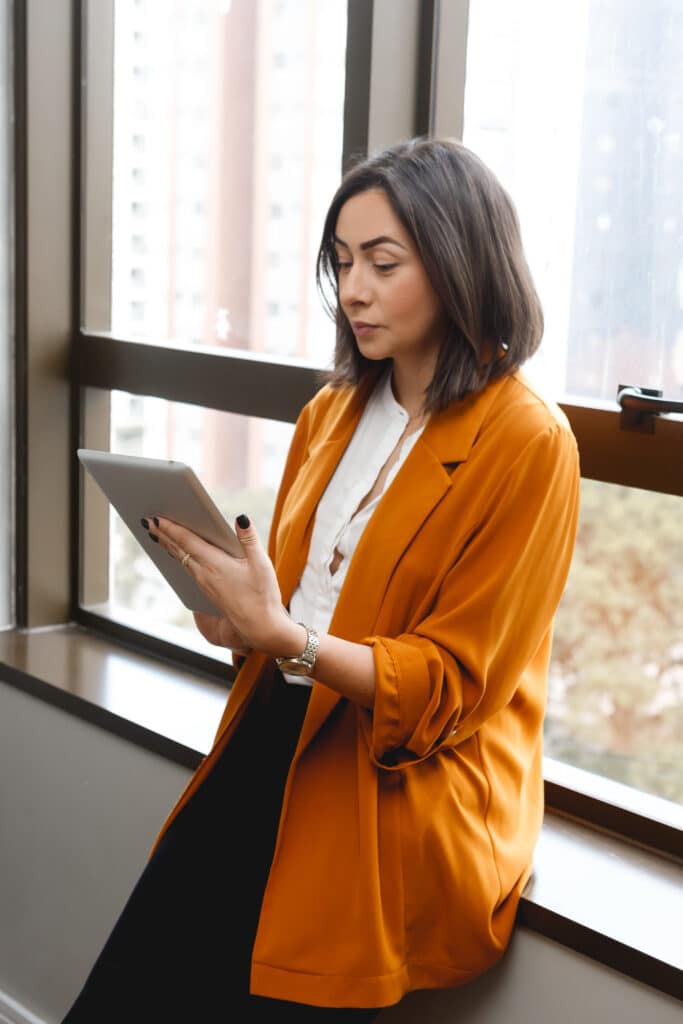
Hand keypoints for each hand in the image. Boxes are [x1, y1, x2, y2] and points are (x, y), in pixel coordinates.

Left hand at [149, 514, 302, 657]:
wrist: (260, 626)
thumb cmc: (262, 595)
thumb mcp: (260, 563)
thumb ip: (249, 538)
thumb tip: (240, 518)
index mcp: (214, 564)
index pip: (186, 541)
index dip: (170, 528)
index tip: (154, 518)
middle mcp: (204, 574)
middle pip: (178, 550)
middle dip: (162, 535)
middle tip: (147, 521)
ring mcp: (204, 584)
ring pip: (180, 560)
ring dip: (168, 546)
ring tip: (157, 535)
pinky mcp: (207, 591)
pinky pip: (186, 569)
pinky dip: (178, 557)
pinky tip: (178, 555)